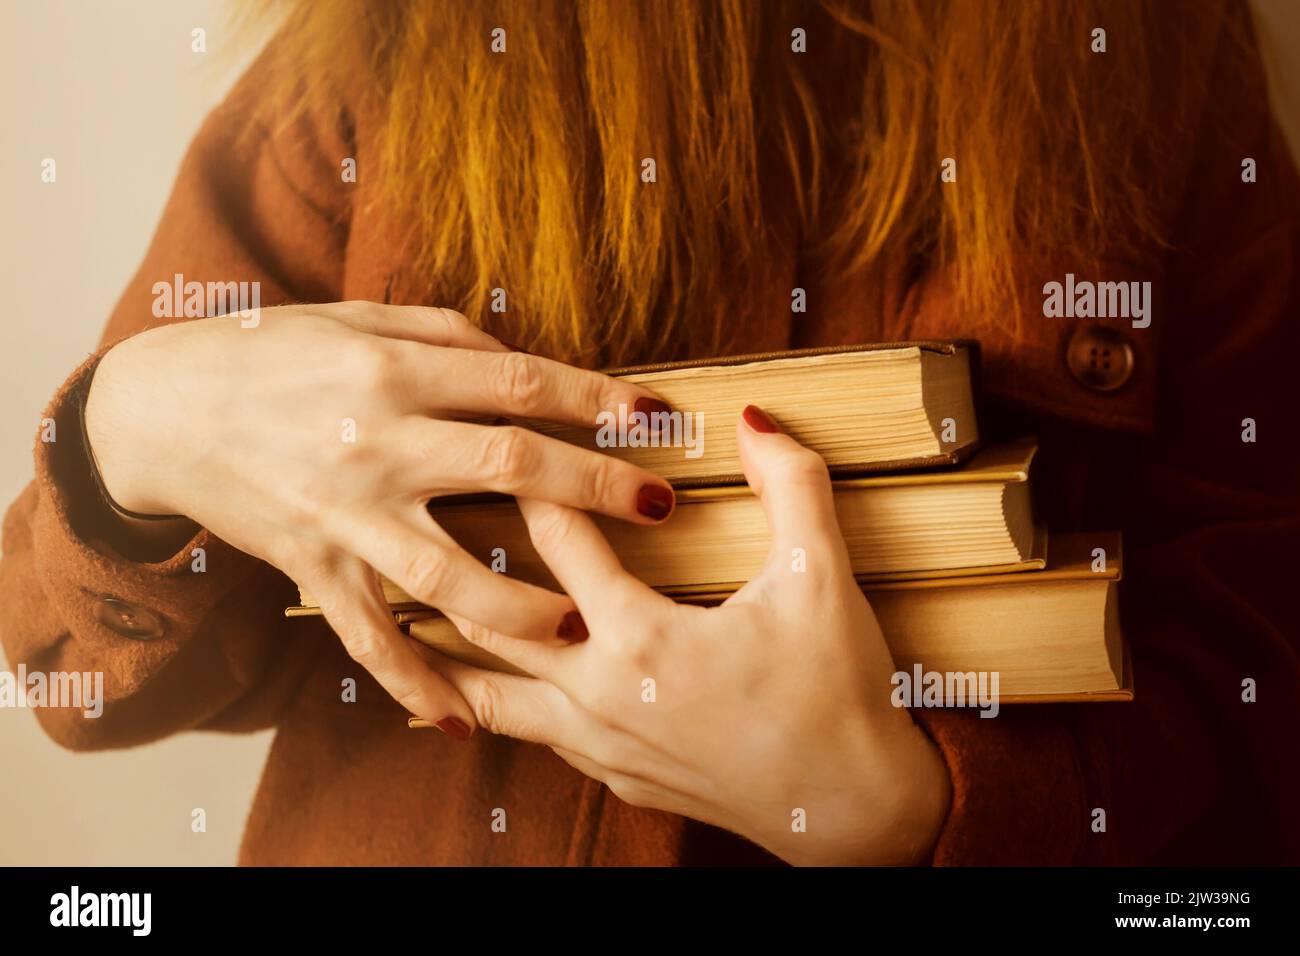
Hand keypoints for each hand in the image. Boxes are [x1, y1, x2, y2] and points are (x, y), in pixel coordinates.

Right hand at [84, 302, 675, 734]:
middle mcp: (378, 444)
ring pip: (450, 574)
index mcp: (394, 372)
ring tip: (580, 621)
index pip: (518, 385)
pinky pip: (371, 639)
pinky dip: (415, 684)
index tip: (655, 415)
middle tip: (659, 506)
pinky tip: (461, 720)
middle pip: (507, 468)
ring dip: (524, 604)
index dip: (595, 399)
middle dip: (593, 490)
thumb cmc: (271, 353)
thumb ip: (448, 339)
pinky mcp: (317, 568)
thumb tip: (526, 365)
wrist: (164, 411)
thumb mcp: (360, 322)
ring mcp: (346, 516)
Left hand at [425, 405, 951, 864]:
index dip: (535, 477)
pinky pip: (532, 733)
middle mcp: (598, 693)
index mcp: (639, 637)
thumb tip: (755, 419)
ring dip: (454, 645)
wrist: (851, 808)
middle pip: (494, 614)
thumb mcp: (822, 579)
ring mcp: (599, 744)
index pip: (559, 538)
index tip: (508, 437)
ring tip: (407, 607)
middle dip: (462, 556)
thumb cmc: (835, 694)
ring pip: (492, 691)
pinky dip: (498, 699)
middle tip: (428, 511)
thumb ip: (790, 486)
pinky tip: (486, 683)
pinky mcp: (613, 775)